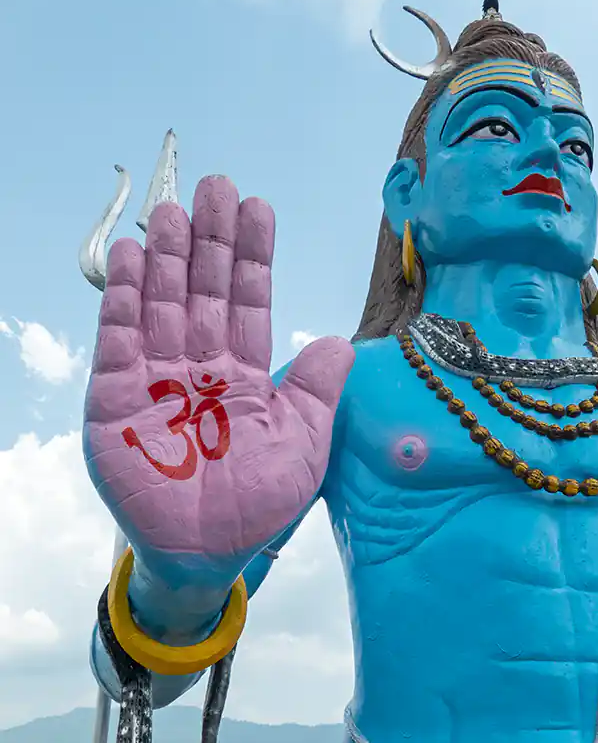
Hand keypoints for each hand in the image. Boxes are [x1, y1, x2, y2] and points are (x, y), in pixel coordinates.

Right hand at [84, 175, 353, 588]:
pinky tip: (135, 260)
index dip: (253, 258)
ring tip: (176, 211)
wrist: (205, 554)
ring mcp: (154, 381)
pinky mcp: (112, 400)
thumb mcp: (303, 445)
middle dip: (210, 242)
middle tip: (216, 187)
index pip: (248, 304)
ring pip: (162, 306)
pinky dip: (124, 301)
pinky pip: (119, 342)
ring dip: (168, 259)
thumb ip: (317, 391)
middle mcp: (199, 369)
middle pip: (204, 293)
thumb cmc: (257, 505)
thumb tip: (340, 340)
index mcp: (244, 376)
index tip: (259, 209)